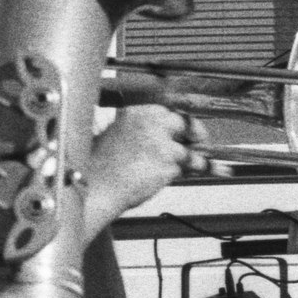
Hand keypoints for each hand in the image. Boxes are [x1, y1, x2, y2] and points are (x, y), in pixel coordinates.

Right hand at [86, 107, 203, 224]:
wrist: (94, 185)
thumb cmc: (101, 167)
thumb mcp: (118, 137)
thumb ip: (142, 134)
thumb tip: (167, 141)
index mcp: (136, 113)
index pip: (168, 113)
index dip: (180, 124)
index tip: (187, 130)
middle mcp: (151, 123)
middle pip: (185, 123)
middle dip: (196, 133)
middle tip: (202, 144)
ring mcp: (162, 143)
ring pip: (190, 150)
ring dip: (198, 158)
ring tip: (202, 164)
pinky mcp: (169, 163)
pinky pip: (189, 167)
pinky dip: (196, 171)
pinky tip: (202, 172)